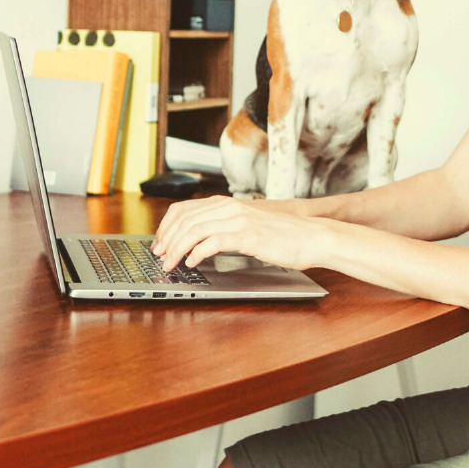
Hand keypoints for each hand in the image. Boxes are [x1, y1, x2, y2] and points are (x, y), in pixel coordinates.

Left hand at [151, 195, 326, 272]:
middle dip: (166, 240)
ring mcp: (238, 220)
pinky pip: (213, 242)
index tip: (158, 243)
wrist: (310, 237)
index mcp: (226, 204)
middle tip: (159, 257)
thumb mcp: (245, 226)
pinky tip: (192, 263)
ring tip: (170, 263)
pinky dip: (197, 253)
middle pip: (184, 219)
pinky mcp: (247, 236)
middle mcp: (229, 208)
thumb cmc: (280, 236)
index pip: (183, 209)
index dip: (165, 227)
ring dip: (177, 248)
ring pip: (194, 230)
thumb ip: (223, 228)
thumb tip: (197, 242)